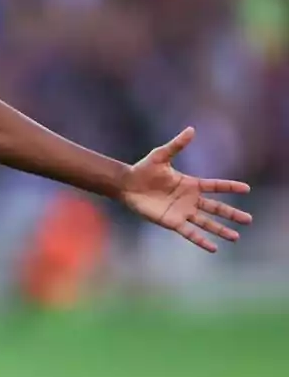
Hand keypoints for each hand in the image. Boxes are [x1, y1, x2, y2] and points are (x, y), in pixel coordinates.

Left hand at [121, 127, 252, 251]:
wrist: (127, 184)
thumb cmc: (143, 169)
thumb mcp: (161, 155)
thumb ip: (177, 145)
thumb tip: (191, 130)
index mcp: (190, 184)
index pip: (215, 186)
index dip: (230, 187)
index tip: (246, 189)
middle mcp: (189, 199)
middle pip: (216, 208)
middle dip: (232, 214)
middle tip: (249, 220)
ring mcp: (182, 212)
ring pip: (206, 222)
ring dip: (221, 230)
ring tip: (236, 237)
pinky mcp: (172, 222)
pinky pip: (190, 233)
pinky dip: (201, 240)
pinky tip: (213, 247)